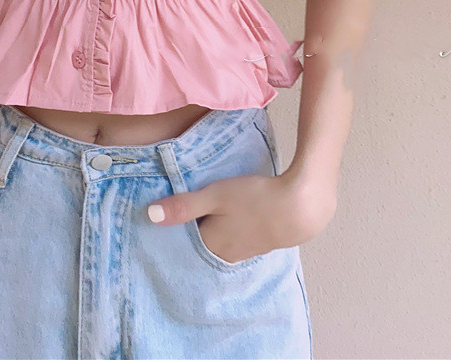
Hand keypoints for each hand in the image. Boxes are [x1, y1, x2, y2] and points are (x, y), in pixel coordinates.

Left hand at [146, 170, 336, 263]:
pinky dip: (227, 230)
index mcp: (211, 245)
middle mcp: (225, 254)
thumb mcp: (215, 195)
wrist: (301, 207)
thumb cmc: (254, 199)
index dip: (171, 232)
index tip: (159, 221)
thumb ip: (184, 206)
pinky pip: (235, 239)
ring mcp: (245, 251)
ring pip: (218, 242)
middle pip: (199, 245)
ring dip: (209, 231)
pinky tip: (230, 218)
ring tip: (201, 215)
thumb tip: (149, 215)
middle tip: (176, 217)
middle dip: (189, 233)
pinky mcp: (260, 242)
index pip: (182, 243)